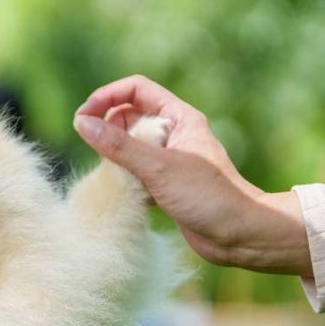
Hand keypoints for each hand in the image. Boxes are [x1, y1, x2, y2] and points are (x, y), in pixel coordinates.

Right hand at [73, 75, 312, 277]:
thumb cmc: (209, 197)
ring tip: (111, 174)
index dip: (107, 97)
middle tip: (94, 148)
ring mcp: (169, 159)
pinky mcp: (165, 184)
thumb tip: (82, 124)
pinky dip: (124, 178)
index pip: (136, 90)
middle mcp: (174, 134)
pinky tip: (125, 193)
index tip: (84, 116)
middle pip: (129, 116)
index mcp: (179, 118)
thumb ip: (119, 146)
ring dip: (114, 156)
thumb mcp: (159, 168)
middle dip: (107, 128)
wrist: (241, 235)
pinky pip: (134, 171)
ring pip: (129, 146)